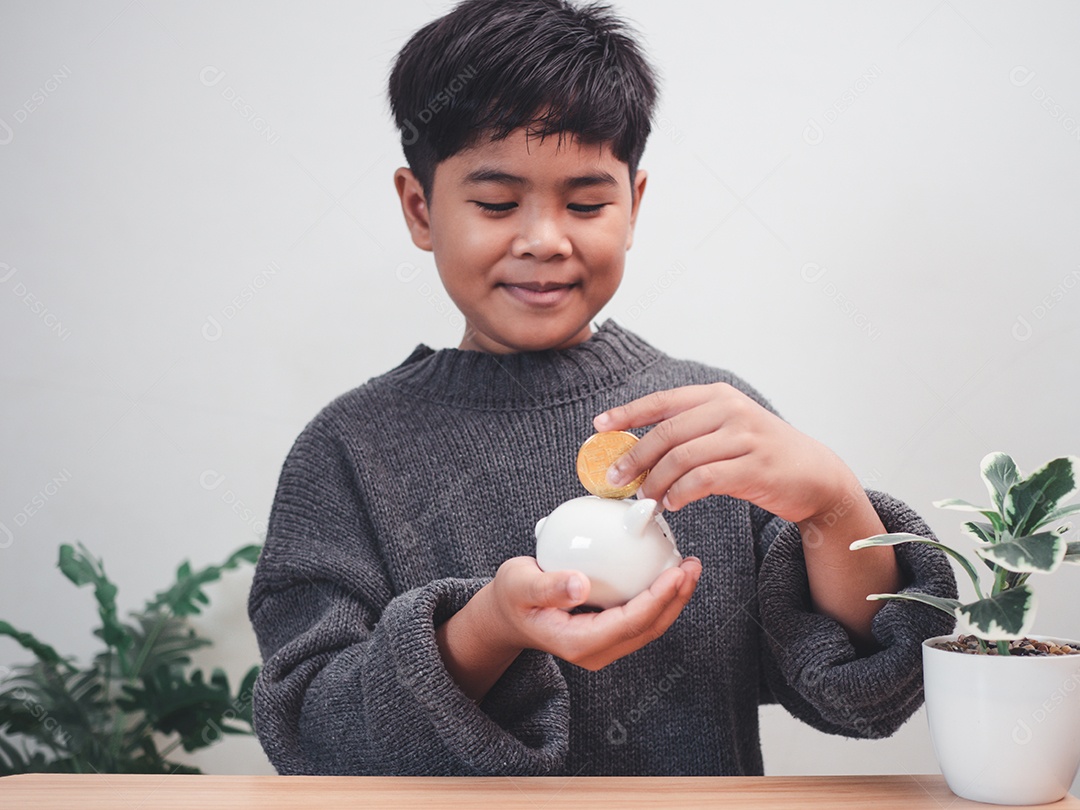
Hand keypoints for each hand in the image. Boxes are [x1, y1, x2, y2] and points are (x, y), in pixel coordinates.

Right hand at [479, 555, 701, 671]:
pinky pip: (640, 617)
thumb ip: (547, 587)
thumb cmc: (512, 597)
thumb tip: (579, 584)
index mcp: (579, 643)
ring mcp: (604, 645)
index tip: (676, 572)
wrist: (508, 614)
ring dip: (673, 598)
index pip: (629, 623)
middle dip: (676, 598)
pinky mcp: (608, 633)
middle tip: (692, 566)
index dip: (658, 599)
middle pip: (648, 628)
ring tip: (688, 567)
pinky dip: (658, 596)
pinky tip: (666, 571)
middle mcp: (596, 650)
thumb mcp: (519, 586)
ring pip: (649, 625)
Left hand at [594, 382, 856, 522]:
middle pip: (667, 432)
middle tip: (615, 480)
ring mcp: (745, 437)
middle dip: (635, 457)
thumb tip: (638, 453)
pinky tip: (671, 504)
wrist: (816, 475)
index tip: (600, 427)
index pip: (662, 401)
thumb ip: (690, 433)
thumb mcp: (728, 430)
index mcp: (717, 396)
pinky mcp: (754, 467)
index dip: (627, 413)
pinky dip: (681, 493)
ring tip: (644, 500)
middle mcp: (730, 410)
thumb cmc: (762, 455)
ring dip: (655, 482)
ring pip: (682, 458)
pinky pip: (704, 479)